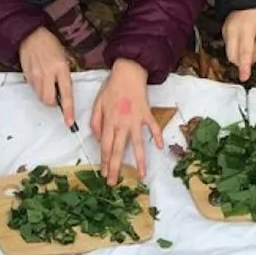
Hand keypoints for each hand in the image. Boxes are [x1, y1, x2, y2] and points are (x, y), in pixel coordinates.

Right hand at [19, 27, 74, 126]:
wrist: (30, 35)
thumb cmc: (50, 45)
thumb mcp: (63, 57)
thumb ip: (64, 75)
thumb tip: (63, 93)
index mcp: (61, 68)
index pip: (66, 94)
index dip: (68, 110)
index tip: (69, 122)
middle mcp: (48, 73)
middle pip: (49, 100)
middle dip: (52, 102)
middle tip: (55, 94)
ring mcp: (35, 75)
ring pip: (40, 96)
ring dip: (45, 95)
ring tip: (46, 82)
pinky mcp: (27, 76)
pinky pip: (33, 89)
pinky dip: (38, 87)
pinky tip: (39, 76)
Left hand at [92, 58, 160, 184]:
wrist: (128, 72)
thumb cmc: (111, 88)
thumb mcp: (97, 103)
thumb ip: (95, 122)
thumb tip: (96, 138)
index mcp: (108, 121)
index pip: (104, 146)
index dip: (104, 161)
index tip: (104, 174)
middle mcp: (122, 123)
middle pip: (117, 149)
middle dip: (115, 167)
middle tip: (114, 182)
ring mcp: (135, 120)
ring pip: (137, 144)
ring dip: (139, 161)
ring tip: (142, 175)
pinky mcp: (147, 114)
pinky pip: (153, 127)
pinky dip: (157, 136)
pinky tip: (160, 147)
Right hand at [223, 8, 255, 81]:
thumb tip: (253, 59)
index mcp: (246, 30)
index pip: (245, 53)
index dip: (244, 67)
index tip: (244, 77)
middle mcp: (232, 31)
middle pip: (233, 57)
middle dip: (242, 62)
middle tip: (254, 53)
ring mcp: (226, 31)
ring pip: (230, 53)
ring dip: (239, 56)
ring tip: (250, 43)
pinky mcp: (223, 31)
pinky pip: (228, 46)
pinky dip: (236, 49)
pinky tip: (243, 40)